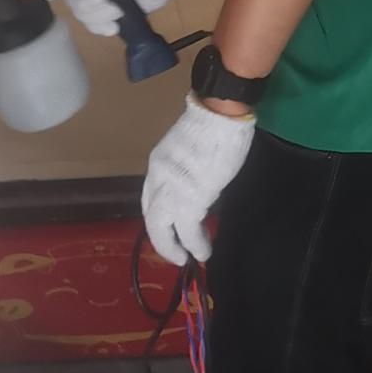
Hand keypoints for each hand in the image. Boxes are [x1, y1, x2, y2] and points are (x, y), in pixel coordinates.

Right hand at [61, 0, 180, 36]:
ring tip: (118, 11)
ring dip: (100, 17)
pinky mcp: (107, 15)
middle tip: (107, 1)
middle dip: (89, 6)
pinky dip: (103, 28)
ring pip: (83, 16)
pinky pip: (94, 27)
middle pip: (72, 2)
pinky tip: (114, 27)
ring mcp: (96, 0)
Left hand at [142, 96, 254, 268]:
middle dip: (162, 240)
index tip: (170, 228)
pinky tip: (203, 251)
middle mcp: (158, 177)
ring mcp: (171, 189)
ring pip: (163, 228)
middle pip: (151, 218)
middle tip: (175, 255)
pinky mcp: (189, 199)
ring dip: (175, 247)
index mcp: (158, 163)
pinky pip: (188, 230)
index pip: (150, 197)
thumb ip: (185, 169)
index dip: (159, 217)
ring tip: (189, 257)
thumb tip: (196, 186)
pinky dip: (195, 244)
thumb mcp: (189, 150)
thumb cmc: (213, 126)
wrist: (220, 114)